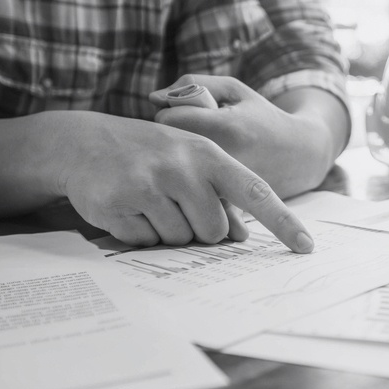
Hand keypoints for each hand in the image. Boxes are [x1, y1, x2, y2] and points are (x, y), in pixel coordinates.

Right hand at [56, 112, 313, 252]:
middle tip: (175, 205)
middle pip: (213, 230)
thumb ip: (219, 193)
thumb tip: (241, 235)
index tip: (306, 247)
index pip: (255, 191)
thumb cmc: (149, 154)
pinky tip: (127, 206)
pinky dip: (138, 233)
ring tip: (148, 201)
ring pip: (178, 240)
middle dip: (198, 229)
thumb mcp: (189, 161)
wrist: (83, 141)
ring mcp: (148, 184)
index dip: (282, 221)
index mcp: (207, 154)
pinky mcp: (117, 203)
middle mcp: (181, 166)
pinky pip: (144, 241)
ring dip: (166, 231)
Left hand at [149, 74, 345, 197]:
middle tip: (184, 134)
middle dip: (170, 140)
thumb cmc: (261, 116)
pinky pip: (192, 195)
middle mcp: (225, 159)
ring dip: (177, 164)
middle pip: (169, 150)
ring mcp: (226, 187)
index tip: (179, 113)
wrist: (300, 155)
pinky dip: (190, 185)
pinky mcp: (228, 205)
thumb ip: (192, 84)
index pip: (169, 119)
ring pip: (177, 176)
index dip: (169, 114)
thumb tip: (153, 98)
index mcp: (226, 126)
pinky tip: (200, 174)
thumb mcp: (234, 90)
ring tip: (193, 153)